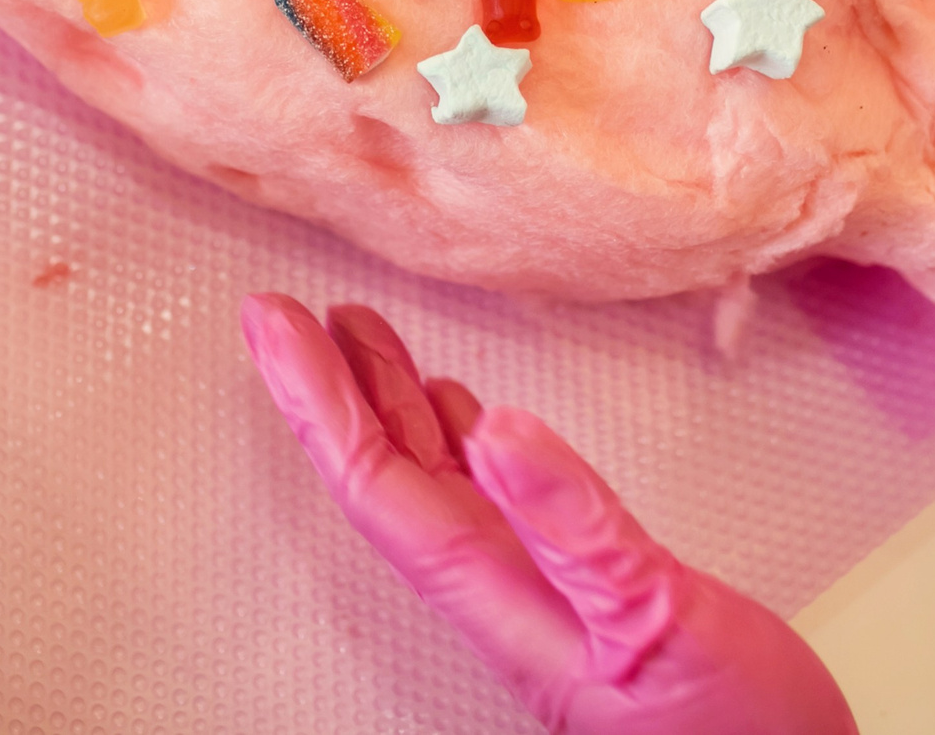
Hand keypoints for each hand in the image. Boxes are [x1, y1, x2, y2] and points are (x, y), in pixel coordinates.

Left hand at [241, 295, 856, 734]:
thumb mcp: (660, 621)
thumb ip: (581, 531)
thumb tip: (501, 431)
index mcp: (503, 601)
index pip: (382, 489)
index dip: (322, 404)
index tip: (274, 327)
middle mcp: (505, 596)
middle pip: (390, 482)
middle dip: (334, 394)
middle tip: (282, 313)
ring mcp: (542, 596)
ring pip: (438, 487)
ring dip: (391, 409)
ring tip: (358, 337)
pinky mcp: (587, 595)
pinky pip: (498, 503)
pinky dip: (469, 445)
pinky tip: (470, 417)